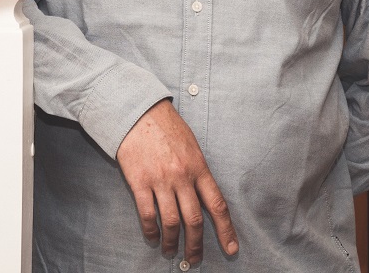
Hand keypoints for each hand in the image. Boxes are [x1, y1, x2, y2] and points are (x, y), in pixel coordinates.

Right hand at [116, 100, 237, 263]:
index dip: (225, 230)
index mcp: (198, 166)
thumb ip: (198, 171)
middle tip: (194, 258)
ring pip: (171, 222)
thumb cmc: (166, 126)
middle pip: (194, 220)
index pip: (217, 204)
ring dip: (172, 242)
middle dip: (195, 245)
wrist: (137, 111)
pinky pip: (147, 214)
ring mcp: (160, 180)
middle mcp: (181, 176)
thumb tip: (203, 197)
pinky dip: (151, 231)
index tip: (231, 249)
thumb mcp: (191, 145)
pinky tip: (152, 237)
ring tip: (171, 251)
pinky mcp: (139, 181)